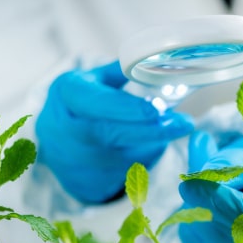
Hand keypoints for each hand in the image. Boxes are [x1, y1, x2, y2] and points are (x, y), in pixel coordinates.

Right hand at [35, 61, 193, 202]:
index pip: (97, 103)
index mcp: (68, 96)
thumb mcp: (89, 81)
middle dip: (153, 129)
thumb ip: (117, 73)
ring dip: (156, 141)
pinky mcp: (94, 179)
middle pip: (113, 133)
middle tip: (185, 123)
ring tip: (176, 127)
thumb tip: (151, 62)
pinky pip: (127, 169)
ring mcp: (81, 158)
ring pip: (124, 154)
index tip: (157, 109)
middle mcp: (70, 130)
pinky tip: (156, 143)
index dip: (127, 108)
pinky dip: (148, 155)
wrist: (57, 147)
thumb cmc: (78, 106)